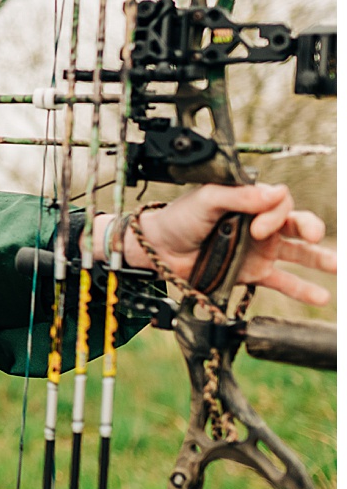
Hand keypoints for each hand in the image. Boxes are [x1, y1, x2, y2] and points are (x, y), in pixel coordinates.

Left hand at [129, 184, 335, 305]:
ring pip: (297, 253)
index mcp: (248, 202)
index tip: (257, 228)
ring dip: (319, 258)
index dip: (276, 213)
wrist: (158, 250)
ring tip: (337, 265)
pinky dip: (301, 289)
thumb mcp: (207, 199)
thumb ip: (240, 196)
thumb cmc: (178, 219)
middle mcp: (258, 225)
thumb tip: (277, 191)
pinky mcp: (250, 273)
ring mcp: (257, 250)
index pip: (280, 203)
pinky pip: (281, 281)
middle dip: (310, 228)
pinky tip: (320, 297)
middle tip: (311, 236)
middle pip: (296, 224)